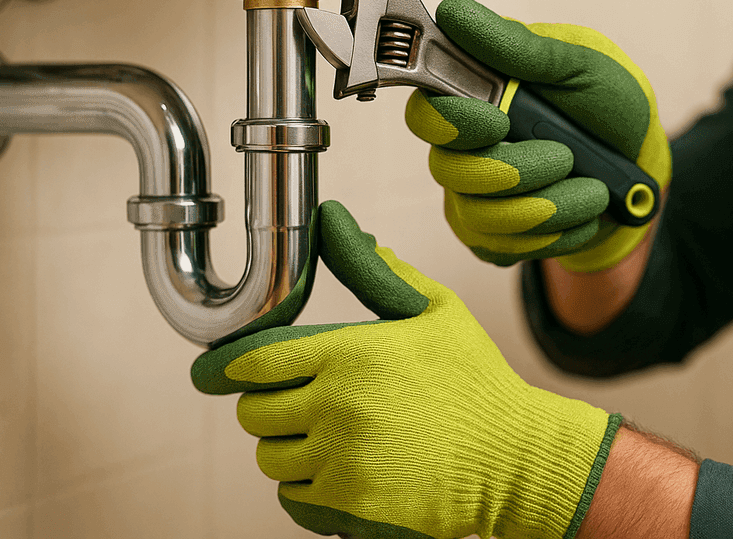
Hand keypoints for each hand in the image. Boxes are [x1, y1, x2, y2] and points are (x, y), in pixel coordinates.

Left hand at [191, 200, 622, 538]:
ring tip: (322, 434)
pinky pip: (293, 499)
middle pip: (252, 413)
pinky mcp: (353, 509)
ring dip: (285, 445)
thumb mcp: (436, 311)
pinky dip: (304, 485)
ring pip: (270, 458)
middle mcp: (340, 408)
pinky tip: (336, 467)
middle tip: (293, 400)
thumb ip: (378, 271)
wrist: (517, 458)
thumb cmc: (476, 381)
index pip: (253, 362)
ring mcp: (344, 463)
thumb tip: (338, 223)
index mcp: (354, 353)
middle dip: (263, 405)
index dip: (225, 366)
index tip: (216, 371)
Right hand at [404, 0, 670, 271]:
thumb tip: (454, 12)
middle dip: (518, 171)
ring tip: (594, 188)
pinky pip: (504, 248)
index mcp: (474, 97)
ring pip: (483, 215)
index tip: (500, 119)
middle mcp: (463, 147)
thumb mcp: (580, 63)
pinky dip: (555, 233)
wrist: (640, 165)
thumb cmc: (607, 104)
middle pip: (451, 171)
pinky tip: (583, 210)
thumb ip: (519, 47)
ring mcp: (473, 195)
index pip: (426, 113)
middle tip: (566, 157)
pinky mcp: (493, 237)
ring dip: (551, 205)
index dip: (454, 123)